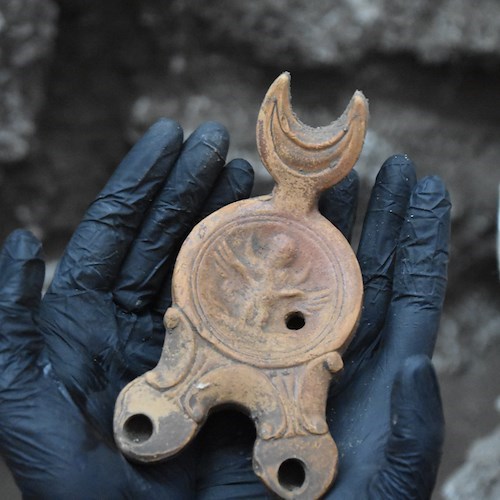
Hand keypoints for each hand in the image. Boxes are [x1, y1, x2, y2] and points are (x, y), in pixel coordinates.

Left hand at [0, 119, 253, 498]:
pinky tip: (278, 238)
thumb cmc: (87, 496)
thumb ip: (9, 339)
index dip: (143, 182)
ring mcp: (193, 341)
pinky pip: (248, 308)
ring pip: (209, 264)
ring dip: (226, 215)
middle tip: (223, 143)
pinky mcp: (232, 367)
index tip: (173, 136)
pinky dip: (261, 269)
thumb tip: (20, 245)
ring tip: (254, 177)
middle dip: (191, 185)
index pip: (118, 235)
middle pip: (169, 238)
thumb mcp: (28, 416)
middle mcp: (144, 324)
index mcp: (95, 325)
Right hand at [195, 156, 450, 498]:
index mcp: (374, 371)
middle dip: (374, 213)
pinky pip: (248, 293)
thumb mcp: (383, 485)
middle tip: (380, 164)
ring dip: (320, 222)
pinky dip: (255, 253)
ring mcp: (284, 346)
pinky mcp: (238, 355)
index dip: (418, 236)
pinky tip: (255, 220)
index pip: (406, 290)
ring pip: (306, 271)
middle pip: (361, 266)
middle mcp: (332, 349)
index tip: (425, 184)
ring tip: (323, 176)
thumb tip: (422, 365)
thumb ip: (408, 432)